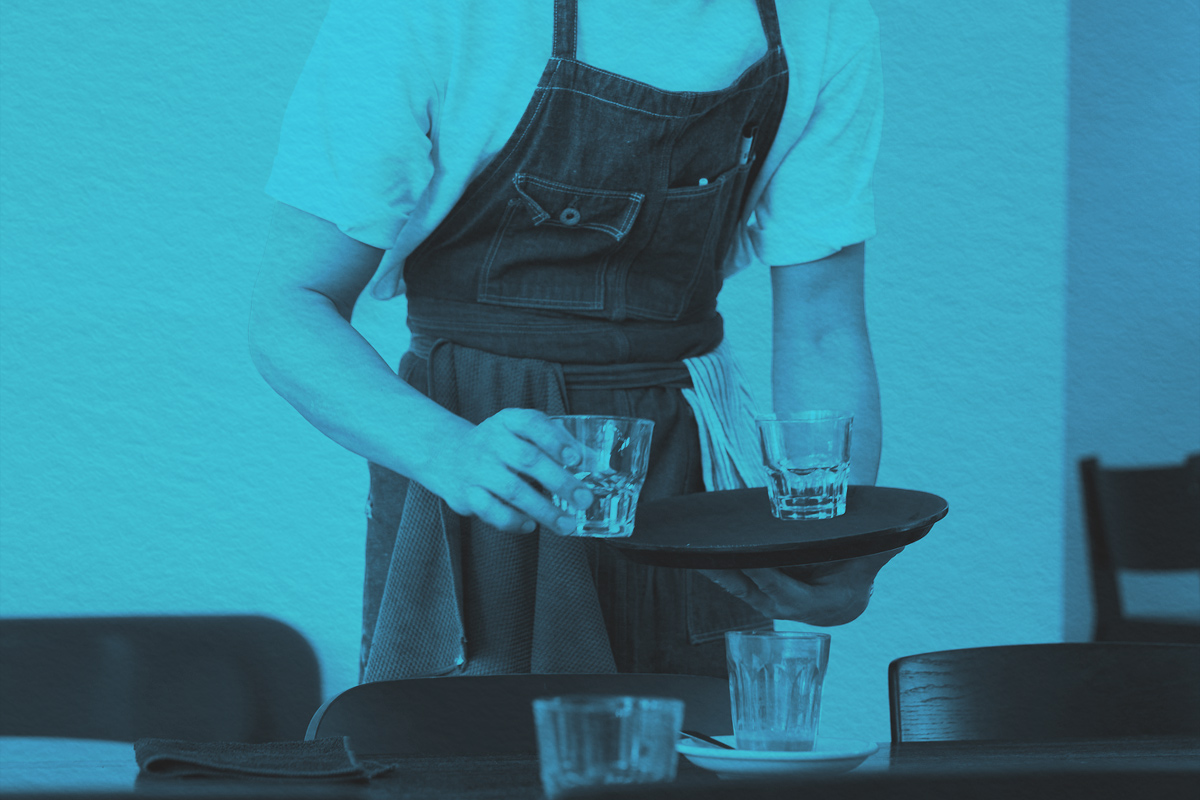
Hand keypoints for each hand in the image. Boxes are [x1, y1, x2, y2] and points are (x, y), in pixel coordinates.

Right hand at [422, 408, 594, 534]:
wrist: (448, 455)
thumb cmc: (499, 446)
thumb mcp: (519, 431)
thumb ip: (551, 441)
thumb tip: (592, 462)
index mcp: (508, 421)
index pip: (533, 424)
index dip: (556, 441)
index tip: (577, 459)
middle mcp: (491, 441)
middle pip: (528, 460)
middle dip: (560, 482)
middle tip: (585, 499)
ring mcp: (477, 468)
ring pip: (513, 490)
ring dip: (544, 510)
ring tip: (567, 524)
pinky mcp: (466, 495)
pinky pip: (492, 511)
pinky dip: (514, 521)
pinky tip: (531, 525)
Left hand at [700, 548, 902, 625]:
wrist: (845, 598)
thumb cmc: (856, 575)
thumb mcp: (870, 561)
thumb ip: (884, 547)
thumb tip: (904, 531)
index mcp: (815, 603)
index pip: (785, 590)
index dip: (767, 576)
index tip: (750, 560)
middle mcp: (788, 607)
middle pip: (754, 590)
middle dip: (731, 572)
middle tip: (709, 554)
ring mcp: (771, 604)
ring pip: (740, 588)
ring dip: (718, 572)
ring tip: (695, 554)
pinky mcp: (760, 597)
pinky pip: (737, 585)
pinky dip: (720, 572)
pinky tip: (702, 557)